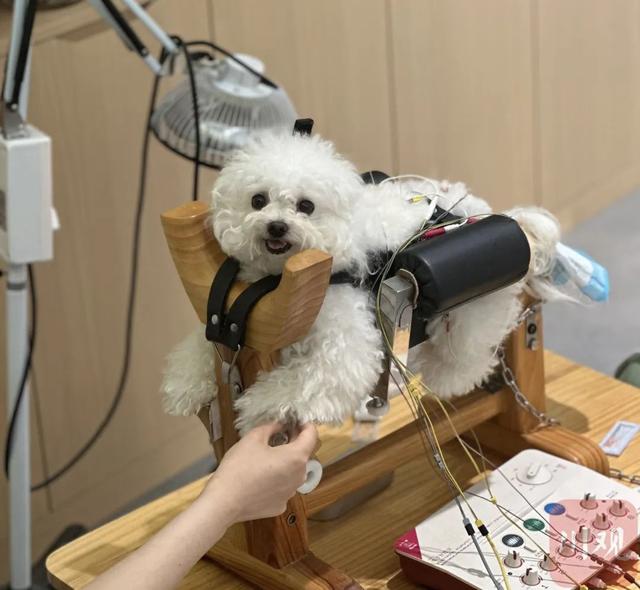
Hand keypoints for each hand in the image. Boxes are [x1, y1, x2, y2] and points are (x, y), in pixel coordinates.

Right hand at [199, 422, 317, 522]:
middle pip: (303, 454)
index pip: (312, 435)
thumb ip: (271, 427)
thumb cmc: (239, 467)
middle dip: (294, 442)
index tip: (296, 420)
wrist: (224, 502)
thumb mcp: (253, 438)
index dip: (306, 424)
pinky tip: (261, 477)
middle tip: (279, 434)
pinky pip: (283, 487)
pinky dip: (277, 479)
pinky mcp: (280, 506)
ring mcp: (291, 494)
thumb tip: (280, 424)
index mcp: (296, 457)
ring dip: (286, 461)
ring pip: (294, 472)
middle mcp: (300, 477)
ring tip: (268, 456)